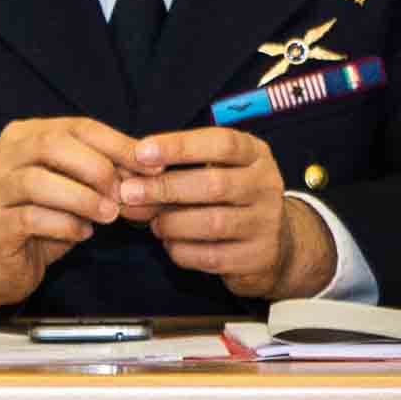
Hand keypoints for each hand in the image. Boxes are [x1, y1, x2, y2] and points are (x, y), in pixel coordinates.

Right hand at [0, 116, 142, 315]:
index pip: (77, 126)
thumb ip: (101, 175)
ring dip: (82, 198)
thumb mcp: (75, 189)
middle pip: (52, 145)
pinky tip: (83, 233)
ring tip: (108, 215)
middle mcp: (3, 155)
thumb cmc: (44, 218)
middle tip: (121, 193)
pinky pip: (32, 218)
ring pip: (38, 181)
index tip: (152, 165)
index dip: (118, 144)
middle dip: (96, 168)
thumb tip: (146, 169)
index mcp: (25, 135)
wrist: (0, 261)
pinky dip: (66, 225)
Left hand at [126, 128, 334, 298]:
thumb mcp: (210, 171)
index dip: (179, 146)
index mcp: (255, 154)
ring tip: (154, 223)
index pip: (221, 143)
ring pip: (213, 222)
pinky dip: (183, 250)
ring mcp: (267, 223)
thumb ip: (173, 171)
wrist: (275, 244)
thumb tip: (125, 181)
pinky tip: (171, 244)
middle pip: (214, 184)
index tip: (141, 152)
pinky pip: (213, 256)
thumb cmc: (227, 197)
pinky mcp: (260, 257)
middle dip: (165, 188)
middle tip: (129, 193)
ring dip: (172, 223)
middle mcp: (267, 185)